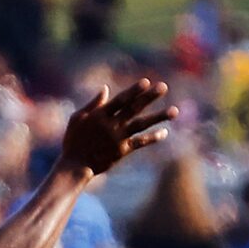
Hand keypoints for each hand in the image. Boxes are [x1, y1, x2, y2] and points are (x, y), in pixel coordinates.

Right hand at [58, 81, 176, 177]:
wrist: (75, 165)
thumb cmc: (73, 140)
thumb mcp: (78, 118)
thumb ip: (93, 103)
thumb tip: (106, 88)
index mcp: (99, 115)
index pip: (120, 100)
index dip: (133, 91)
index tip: (146, 82)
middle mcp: (111, 125)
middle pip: (134, 108)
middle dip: (149, 97)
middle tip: (164, 87)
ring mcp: (118, 138)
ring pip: (141, 125)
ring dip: (159, 117)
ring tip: (175, 111)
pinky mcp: (122, 151)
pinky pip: (140, 142)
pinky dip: (153, 137)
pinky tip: (165, 132)